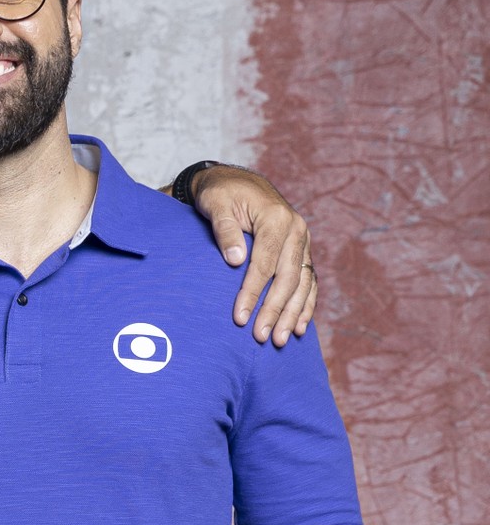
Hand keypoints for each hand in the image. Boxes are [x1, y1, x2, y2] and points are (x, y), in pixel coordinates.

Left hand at [189, 166, 316, 346]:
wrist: (236, 183)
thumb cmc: (222, 194)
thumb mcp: (216, 204)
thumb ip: (225, 230)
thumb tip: (235, 260)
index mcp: (277, 218)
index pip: (265, 263)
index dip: (253, 293)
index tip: (239, 318)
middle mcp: (296, 229)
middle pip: (287, 277)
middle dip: (275, 310)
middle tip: (261, 337)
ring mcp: (302, 241)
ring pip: (302, 283)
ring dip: (292, 314)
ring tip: (281, 340)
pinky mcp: (301, 251)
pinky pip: (308, 281)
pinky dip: (305, 305)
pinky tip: (299, 327)